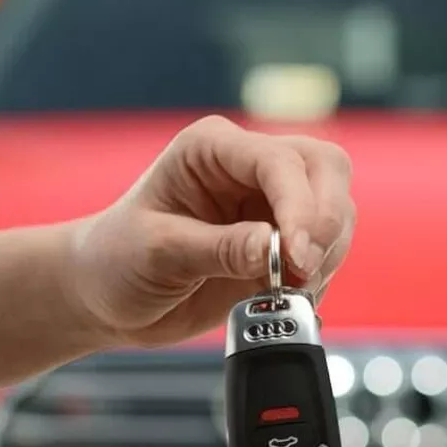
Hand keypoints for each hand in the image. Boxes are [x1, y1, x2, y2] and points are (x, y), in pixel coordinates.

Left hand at [67, 116, 354, 346]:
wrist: (110, 296)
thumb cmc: (117, 260)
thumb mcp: (158, 253)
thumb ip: (220, 249)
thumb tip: (275, 248)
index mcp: (212, 149)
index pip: (279, 161)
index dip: (299, 206)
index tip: (297, 255)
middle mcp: (248, 168)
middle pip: (326, 169)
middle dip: (325, 221)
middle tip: (304, 269)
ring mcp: (270, 204)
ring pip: (336, 210)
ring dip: (327, 252)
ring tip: (288, 287)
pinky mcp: (282, 242)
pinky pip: (326, 249)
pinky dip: (321, 274)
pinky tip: (289, 293)